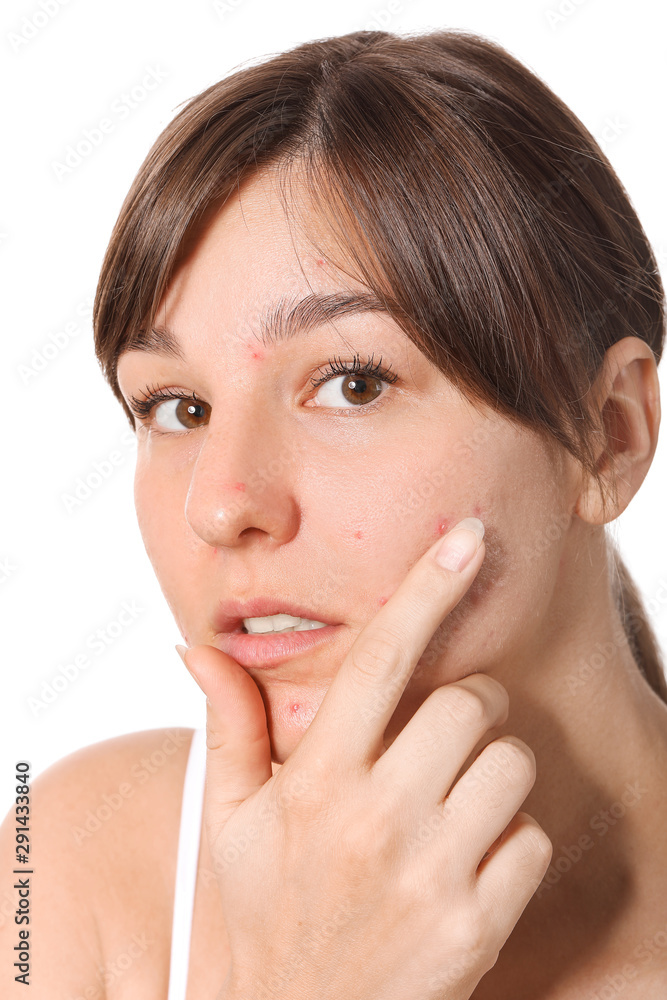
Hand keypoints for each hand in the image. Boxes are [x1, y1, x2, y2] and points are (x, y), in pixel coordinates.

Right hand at [181, 517, 551, 999]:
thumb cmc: (261, 910)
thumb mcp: (229, 819)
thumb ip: (226, 725)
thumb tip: (196, 647)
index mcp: (314, 781)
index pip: (380, 660)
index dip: (426, 588)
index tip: (466, 537)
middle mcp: (375, 820)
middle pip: (470, 704)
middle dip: (469, 706)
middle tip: (441, 735)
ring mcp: (430, 876)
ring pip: (513, 764)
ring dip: (493, 772)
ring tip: (452, 803)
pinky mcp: (475, 928)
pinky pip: (534, 840)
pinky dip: (513, 842)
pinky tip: (467, 865)